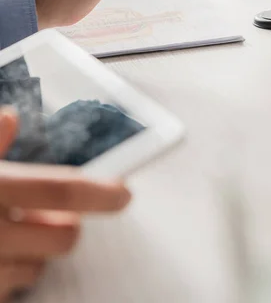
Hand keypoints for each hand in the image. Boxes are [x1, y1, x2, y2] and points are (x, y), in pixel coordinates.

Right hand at [0, 108, 130, 301]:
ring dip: (36, 246)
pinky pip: (13, 286)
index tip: (125, 192)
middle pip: (62, 236)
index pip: (59, 187)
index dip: (98, 190)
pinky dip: (12, 269)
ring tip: (10, 227)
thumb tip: (8, 118)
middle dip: (66, 223)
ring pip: (39, 263)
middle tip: (53, 211)